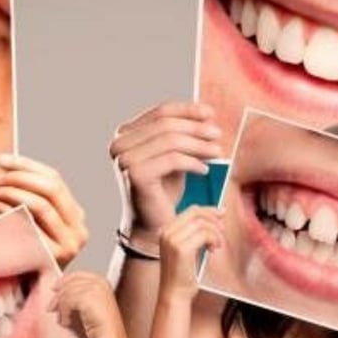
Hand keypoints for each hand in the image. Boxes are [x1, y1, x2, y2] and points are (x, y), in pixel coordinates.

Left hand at [0, 154, 87, 267]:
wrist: (27, 295)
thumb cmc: (24, 255)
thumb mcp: (35, 223)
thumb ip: (31, 197)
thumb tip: (7, 164)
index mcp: (76, 216)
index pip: (55, 179)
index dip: (27, 165)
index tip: (2, 159)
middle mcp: (79, 230)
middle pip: (51, 188)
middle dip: (19, 176)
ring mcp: (69, 245)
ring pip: (41, 203)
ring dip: (11, 192)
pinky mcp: (53, 256)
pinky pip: (29, 223)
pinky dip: (7, 210)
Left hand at [51, 272, 121, 337]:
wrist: (110, 336)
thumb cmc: (101, 325)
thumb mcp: (91, 305)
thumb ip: (79, 294)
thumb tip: (58, 291)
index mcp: (102, 281)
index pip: (77, 275)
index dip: (64, 281)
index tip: (55, 288)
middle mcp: (99, 282)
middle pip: (70, 283)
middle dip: (58, 296)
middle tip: (51, 307)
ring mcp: (94, 288)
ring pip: (66, 293)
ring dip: (60, 308)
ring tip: (62, 319)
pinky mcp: (87, 297)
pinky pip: (67, 302)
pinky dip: (63, 313)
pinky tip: (66, 322)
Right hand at [109, 102, 222, 244]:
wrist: (152, 227)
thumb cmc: (163, 191)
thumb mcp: (174, 155)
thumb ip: (183, 134)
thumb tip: (206, 113)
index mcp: (125, 134)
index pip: (160, 112)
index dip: (188, 110)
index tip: (210, 113)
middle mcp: (119, 144)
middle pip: (166, 124)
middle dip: (196, 128)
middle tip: (217, 134)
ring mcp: (125, 159)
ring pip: (171, 141)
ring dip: (198, 145)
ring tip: (216, 152)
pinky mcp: (135, 174)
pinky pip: (172, 160)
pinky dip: (193, 162)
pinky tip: (204, 169)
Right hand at [159, 207, 223, 303]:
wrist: (174, 294)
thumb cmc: (183, 274)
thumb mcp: (188, 248)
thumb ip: (196, 232)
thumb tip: (217, 215)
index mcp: (166, 230)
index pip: (191, 210)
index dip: (209, 210)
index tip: (222, 213)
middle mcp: (166, 232)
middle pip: (196, 213)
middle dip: (214, 219)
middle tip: (222, 231)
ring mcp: (172, 239)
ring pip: (202, 223)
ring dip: (215, 233)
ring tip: (216, 245)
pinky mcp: (181, 249)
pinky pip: (204, 235)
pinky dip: (214, 239)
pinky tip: (213, 249)